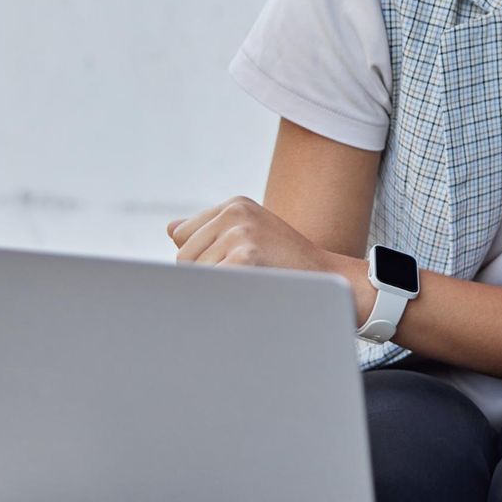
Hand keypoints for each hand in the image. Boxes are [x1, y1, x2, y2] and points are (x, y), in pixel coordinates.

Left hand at [167, 197, 370, 312]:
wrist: (330, 279)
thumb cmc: (289, 264)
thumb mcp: (251, 234)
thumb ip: (212, 231)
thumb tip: (171, 229)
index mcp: (235, 205)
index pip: (183, 235)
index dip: (200, 259)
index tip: (224, 270)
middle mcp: (235, 212)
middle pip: (183, 256)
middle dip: (203, 276)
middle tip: (241, 282)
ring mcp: (240, 232)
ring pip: (193, 274)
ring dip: (215, 288)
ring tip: (249, 286)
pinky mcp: (245, 255)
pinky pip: (211, 284)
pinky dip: (223, 296)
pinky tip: (248, 294)